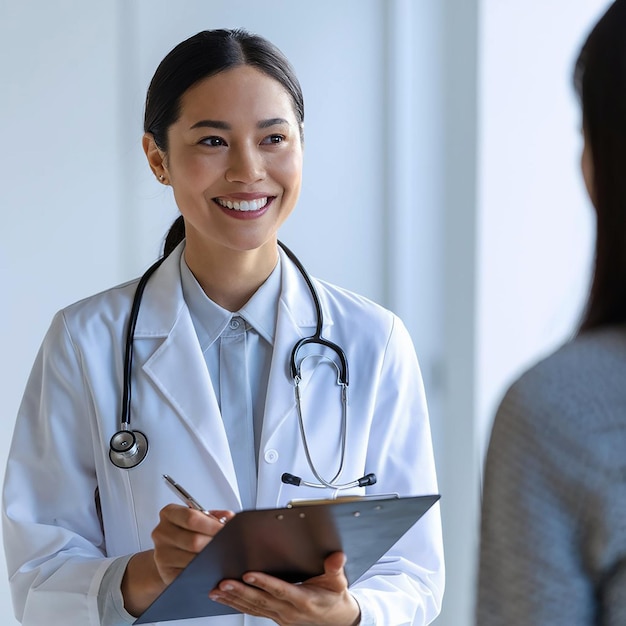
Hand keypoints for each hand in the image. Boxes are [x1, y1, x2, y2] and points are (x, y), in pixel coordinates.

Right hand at [122, 504, 233, 615]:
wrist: (169, 552)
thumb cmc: (187, 531)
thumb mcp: (199, 517)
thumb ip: (215, 516)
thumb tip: (230, 518)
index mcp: (169, 514)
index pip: (191, 518)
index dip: (211, 525)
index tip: (225, 529)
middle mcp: (162, 533)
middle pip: (193, 541)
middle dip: (214, 543)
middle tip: (228, 544)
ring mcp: (162, 554)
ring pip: (192, 559)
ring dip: (210, 558)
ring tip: (221, 554)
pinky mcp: (167, 573)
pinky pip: (190, 573)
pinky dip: (203, 570)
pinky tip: (210, 565)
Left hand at [209, 551, 360, 625]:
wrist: (336, 619)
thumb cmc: (335, 597)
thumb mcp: (339, 581)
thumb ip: (336, 568)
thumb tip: (336, 556)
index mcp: (304, 600)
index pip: (281, 590)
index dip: (264, 583)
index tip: (249, 574)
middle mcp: (289, 611)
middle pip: (261, 601)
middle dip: (240, 592)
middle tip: (223, 583)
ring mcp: (280, 616)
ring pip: (253, 608)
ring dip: (234, 599)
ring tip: (217, 590)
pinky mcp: (275, 616)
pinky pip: (253, 611)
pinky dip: (236, 605)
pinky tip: (224, 598)